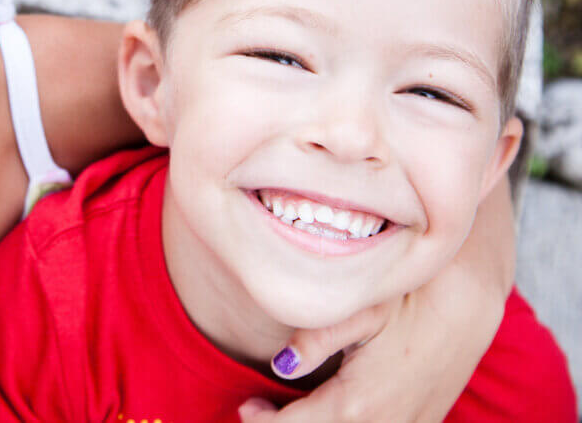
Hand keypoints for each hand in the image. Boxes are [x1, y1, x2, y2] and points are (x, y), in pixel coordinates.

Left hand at [240, 175, 513, 422]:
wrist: (465, 308)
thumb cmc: (407, 303)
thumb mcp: (361, 312)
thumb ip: (318, 337)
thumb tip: (281, 363)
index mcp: (357, 404)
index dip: (262, 422)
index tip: (247, 404)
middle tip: (261, 410)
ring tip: (289, 412)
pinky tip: (332, 410)